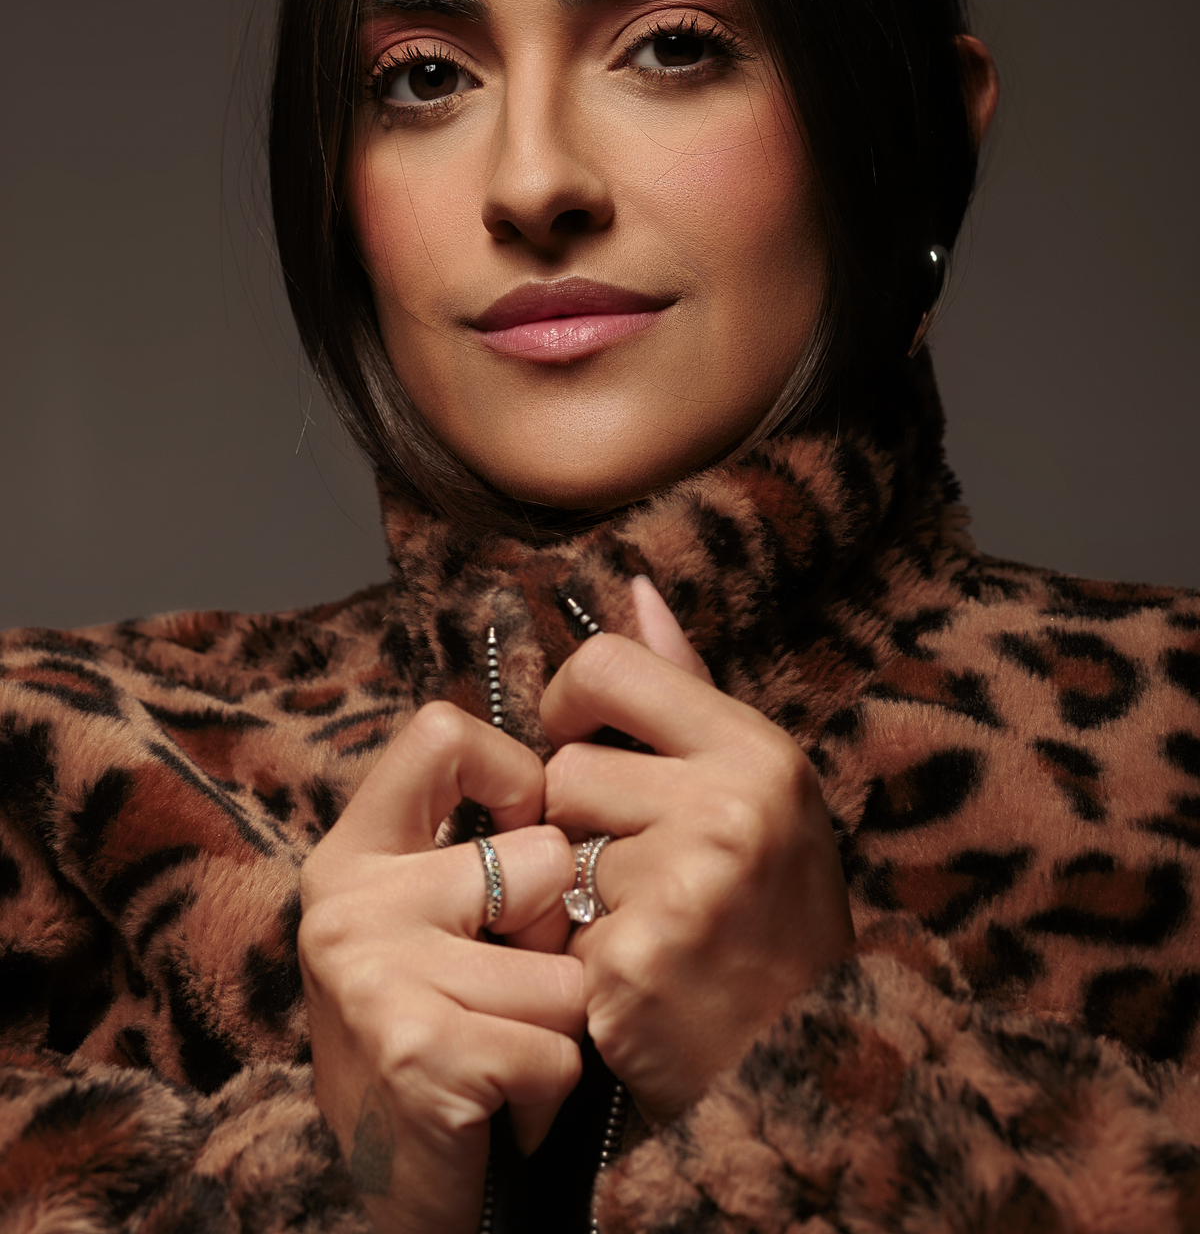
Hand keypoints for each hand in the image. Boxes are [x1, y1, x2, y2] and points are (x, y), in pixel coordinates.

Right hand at [299, 703, 584, 1233]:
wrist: (405, 1196)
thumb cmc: (456, 1027)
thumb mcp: (459, 904)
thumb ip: (515, 796)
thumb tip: (634, 616)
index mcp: (355, 847)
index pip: (441, 733)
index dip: (514, 778)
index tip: (518, 839)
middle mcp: (346, 897)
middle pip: (540, 857)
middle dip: (556, 939)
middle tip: (504, 989)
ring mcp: (373, 972)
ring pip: (566, 964)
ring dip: (561, 1025)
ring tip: (505, 1050)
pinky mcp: (416, 1049)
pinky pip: (558, 1043)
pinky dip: (554, 1089)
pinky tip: (505, 1106)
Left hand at [541, 578, 853, 1124]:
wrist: (810, 1068)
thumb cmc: (769, 913)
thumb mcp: (756, 787)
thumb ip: (686, 688)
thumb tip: (633, 588)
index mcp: (756, 750)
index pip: (608, 665)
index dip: (573, 703)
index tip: (582, 741)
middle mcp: (728, 808)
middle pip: (565, 769)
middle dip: (581, 824)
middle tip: (642, 874)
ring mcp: (681, 888)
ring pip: (552, 852)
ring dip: (576, 896)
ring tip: (644, 928)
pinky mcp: (632, 964)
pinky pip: (553, 930)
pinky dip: (578, 960)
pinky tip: (634, 982)